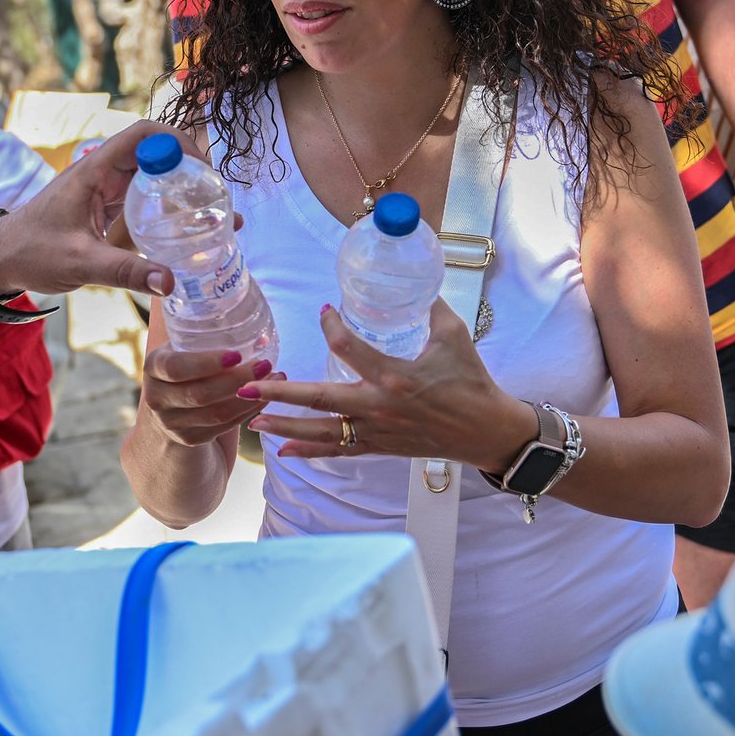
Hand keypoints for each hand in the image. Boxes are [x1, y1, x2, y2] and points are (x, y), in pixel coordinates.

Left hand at [0, 120, 208, 299]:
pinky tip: (185, 235)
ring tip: (215, 219)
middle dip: (191, 173)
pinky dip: (166, 212)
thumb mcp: (80, 263)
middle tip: (219, 203)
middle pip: (156, 156)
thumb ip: (126, 272)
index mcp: (93, 170)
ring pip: (152, 180)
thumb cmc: (30, 252)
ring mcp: (104, 190)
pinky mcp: (104, 209)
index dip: (178, 144)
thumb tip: (172, 282)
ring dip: (182, 194)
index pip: (144, 135)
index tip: (204, 172)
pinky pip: (142, 202)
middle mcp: (102, 173)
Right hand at [141, 347, 281, 447]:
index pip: (176, 367)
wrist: (170, 407)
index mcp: (153, 367)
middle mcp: (156, 397)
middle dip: (236, 380)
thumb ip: (209, 340)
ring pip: (215, 413)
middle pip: (199, 394)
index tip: (236, 355)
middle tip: (265, 365)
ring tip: (274, 378)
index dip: (206, 363)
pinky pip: (224, 425)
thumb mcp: (185, 350)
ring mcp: (171, 423)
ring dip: (249, 397)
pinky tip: (265, 397)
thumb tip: (263, 337)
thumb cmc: (187, 368)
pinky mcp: (189, 438)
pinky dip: (248, 411)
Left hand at [241, 301, 532, 469]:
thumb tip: (415, 284)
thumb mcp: (454, 337)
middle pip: (319, 399)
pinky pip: (338, 451)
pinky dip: (309, 451)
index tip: (323, 312)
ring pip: (321, 431)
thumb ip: (430, 310)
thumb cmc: (471, 381)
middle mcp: (379, 406)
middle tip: (248, 388)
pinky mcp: (379, 447)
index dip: (331, 327)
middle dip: (280, 394)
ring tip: (252, 422)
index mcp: (395, 375)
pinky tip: (283, 451)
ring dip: (285, 426)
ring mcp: (376, 430)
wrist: (486, 431)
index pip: (349, 348)